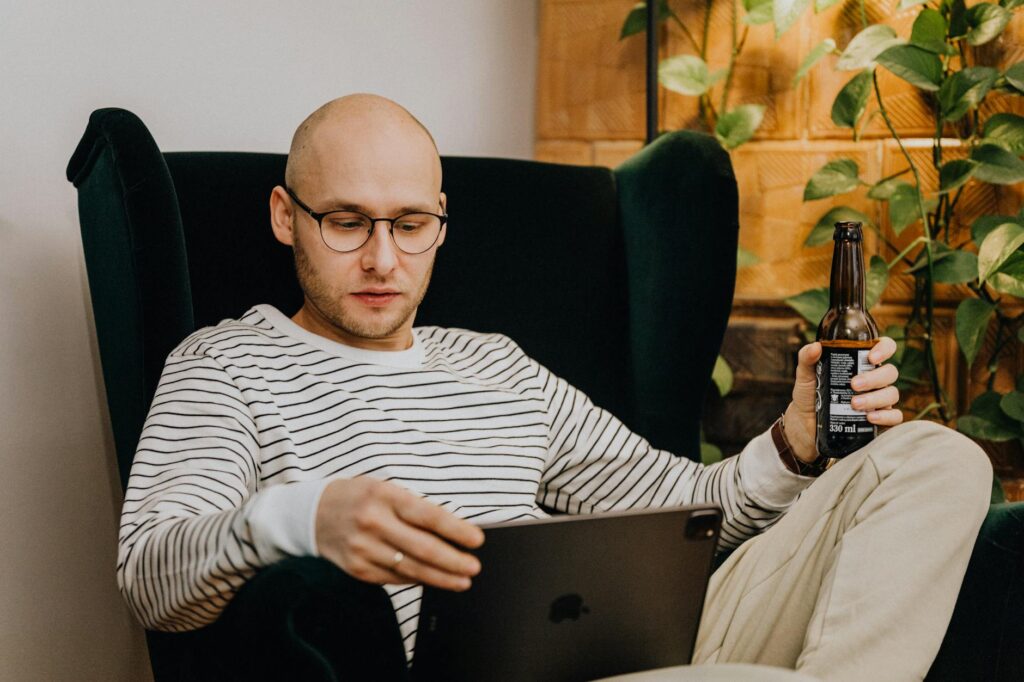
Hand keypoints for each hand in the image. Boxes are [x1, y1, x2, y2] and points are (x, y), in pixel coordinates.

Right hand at [315, 477, 484, 590]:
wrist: (314, 513)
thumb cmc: (360, 497)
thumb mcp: (386, 489)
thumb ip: (415, 508)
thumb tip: (453, 531)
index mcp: (384, 496)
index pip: (428, 516)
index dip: (456, 530)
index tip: (477, 540)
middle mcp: (373, 523)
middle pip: (422, 548)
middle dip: (453, 561)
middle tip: (474, 567)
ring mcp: (363, 548)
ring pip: (410, 568)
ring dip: (441, 577)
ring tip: (462, 580)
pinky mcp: (357, 569)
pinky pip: (394, 578)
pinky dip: (417, 580)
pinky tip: (433, 580)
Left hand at [785, 337, 902, 462]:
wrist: (805, 424)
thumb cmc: (810, 396)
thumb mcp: (805, 376)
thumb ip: (807, 359)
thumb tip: (815, 346)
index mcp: (861, 364)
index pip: (884, 348)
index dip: (884, 348)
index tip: (871, 357)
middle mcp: (874, 380)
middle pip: (890, 372)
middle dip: (874, 378)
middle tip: (854, 385)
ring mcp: (879, 399)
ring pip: (892, 394)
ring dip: (875, 398)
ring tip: (854, 403)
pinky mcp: (881, 419)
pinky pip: (895, 416)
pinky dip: (886, 416)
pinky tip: (870, 417)